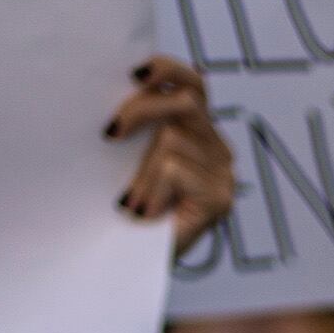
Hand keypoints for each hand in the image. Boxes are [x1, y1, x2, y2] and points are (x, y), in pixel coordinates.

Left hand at [110, 60, 234, 251]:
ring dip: (142, 172)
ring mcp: (223, 174)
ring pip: (172, 141)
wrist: (142, 263)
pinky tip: (145, 213)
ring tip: (133, 202)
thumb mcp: (135, 157)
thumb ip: (142, 127)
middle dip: (141, 109)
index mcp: (199, 132)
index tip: (133, 75)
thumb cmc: (134, 208)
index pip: (193, 83)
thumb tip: (120, 91)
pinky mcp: (220, 198)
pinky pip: (175, 171)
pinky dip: (151, 189)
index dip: (167, 69)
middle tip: (110, 133)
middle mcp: (217, 148)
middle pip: (186, 102)